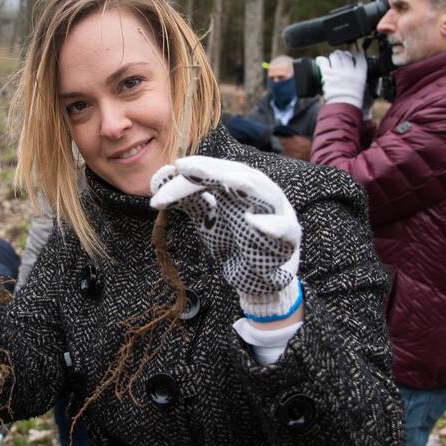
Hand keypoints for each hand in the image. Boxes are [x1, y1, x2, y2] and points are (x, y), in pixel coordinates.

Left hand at [150, 156, 302, 319]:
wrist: (256, 278)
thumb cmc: (233, 240)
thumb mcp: (206, 217)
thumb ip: (187, 198)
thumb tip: (157, 180)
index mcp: (241, 187)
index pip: (218, 170)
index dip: (196, 168)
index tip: (172, 168)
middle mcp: (261, 195)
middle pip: (240, 175)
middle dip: (213, 170)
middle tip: (184, 167)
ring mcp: (277, 215)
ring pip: (267, 194)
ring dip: (245, 186)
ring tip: (224, 180)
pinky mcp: (288, 242)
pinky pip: (286, 230)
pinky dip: (272, 226)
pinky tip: (254, 222)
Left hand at [315, 49, 366, 109]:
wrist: (343, 106)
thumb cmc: (353, 100)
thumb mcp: (362, 87)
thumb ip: (360, 78)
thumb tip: (359, 73)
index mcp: (360, 73)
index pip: (359, 57)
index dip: (356, 53)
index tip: (352, 54)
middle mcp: (350, 69)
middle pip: (345, 55)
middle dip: (342, 55)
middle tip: (339, 57)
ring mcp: (338, 71)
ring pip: (335, 56)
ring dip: (332, 57)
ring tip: (331, 60)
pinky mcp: (327, 74)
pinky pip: (323, 61)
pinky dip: (321, 60)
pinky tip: (321, 61)